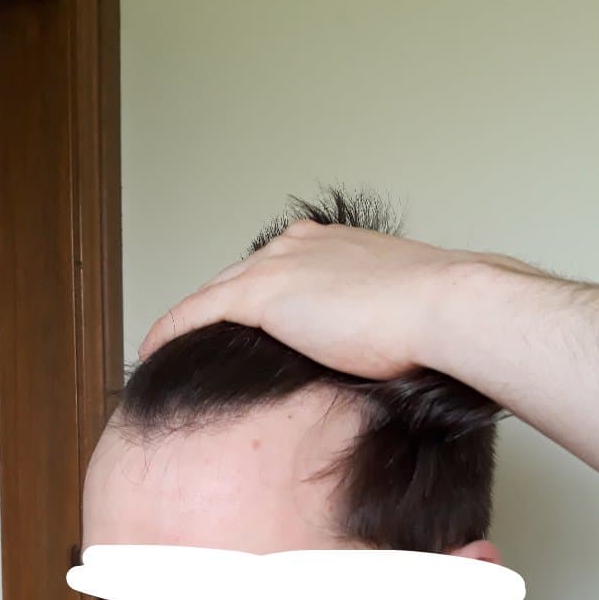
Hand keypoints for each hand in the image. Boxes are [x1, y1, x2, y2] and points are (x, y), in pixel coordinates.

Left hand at [138, 220, 535, 379]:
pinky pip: (199, 312)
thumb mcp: (402, 313)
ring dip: (191, 320)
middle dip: (218, 307)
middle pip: (240, 278)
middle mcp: (300, 245)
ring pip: (215, 294)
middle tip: (199, 338)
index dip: (257, 298)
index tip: (250, 326)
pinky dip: (173, 329)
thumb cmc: (438, 320)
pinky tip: (154, 349)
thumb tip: (376, 354)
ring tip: (169, 346)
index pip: (278, 270)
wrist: (444, 308)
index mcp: (333, 245)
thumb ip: (375, 323)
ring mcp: (279, 265)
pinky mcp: (260, 294)